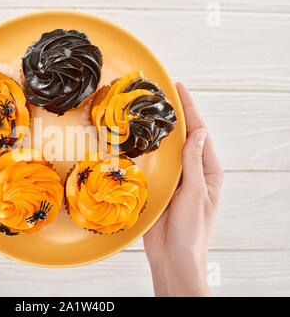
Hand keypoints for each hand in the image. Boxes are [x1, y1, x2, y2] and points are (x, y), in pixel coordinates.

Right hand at [143, 83, 223, 296]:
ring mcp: (175, 180)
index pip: (200, 134)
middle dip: (175, 116)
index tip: (179, 88)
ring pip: (167, 150)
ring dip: (159, 132)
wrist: (174, 257)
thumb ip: (194, 163)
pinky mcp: (159, 188)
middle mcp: (192, 172)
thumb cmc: (192, 230)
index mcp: (208, 172)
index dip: (190, 110)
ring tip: (147, 112)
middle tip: (160, 95)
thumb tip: (199, 133)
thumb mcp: (196, 194)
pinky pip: (153, 166)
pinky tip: (137, 141)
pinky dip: (147, 152)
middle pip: (183, 138)